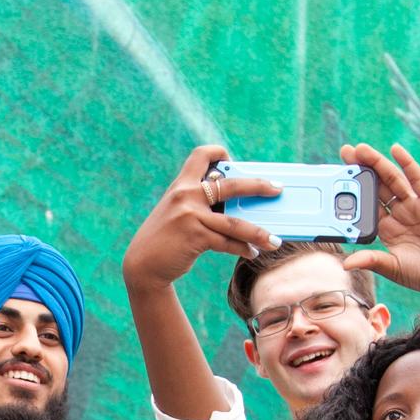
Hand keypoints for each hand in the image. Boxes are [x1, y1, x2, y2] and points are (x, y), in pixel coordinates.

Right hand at [122, 145, 281, 295]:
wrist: (142, 265)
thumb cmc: (165, 240)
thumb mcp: (177, 214)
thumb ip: (200, 205)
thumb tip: (240, 208)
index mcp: (181, 185)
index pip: (201, 155)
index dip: (220, 153)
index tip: (233, 161)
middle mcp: (186, 195)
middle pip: (231, 184)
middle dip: (258, 185)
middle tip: (277, 189)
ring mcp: (190, 215)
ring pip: (235, 222)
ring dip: (259, 232)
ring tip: (276, 241)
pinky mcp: (195, 236)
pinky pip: (227, 242)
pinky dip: (242, 249)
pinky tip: (252, 252)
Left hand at [340, 142, 419, 293]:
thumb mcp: (394, 268)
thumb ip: (372, 261)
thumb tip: (346, 263)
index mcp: (385, 229)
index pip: (365, 206)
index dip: (353, 192)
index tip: (337, 179)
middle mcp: (398, 214)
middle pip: (376, 187)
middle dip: (361, 169)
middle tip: (345, 152)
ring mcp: (413, 205)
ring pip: (392, 179)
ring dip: (377, 163)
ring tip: (361, 149)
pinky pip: (417, 179)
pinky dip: (407, 163)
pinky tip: (395, 149)